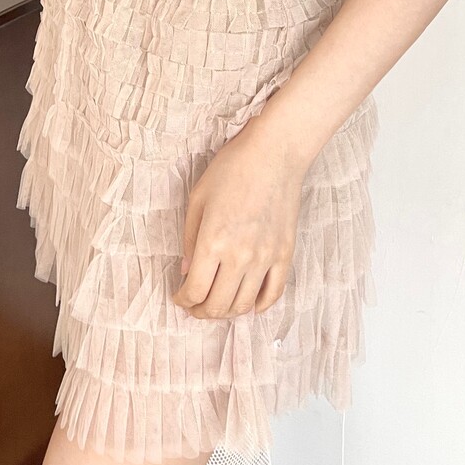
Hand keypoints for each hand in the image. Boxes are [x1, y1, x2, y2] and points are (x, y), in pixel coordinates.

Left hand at [172, 113, 304, 320]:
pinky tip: (249, 304)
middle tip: (195, 307)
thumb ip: (190, 239)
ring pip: (244, 305)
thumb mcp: (198, 199)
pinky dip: (260, 305)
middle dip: (202, 312)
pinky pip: (274, 293)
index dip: (183, 300)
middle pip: (219, 305)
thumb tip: (188, 271)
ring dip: (227, 312)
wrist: (274, 153)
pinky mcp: (285, 254)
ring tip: (218, 304)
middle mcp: (240, 256)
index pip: (195, 291)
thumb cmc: (232, 169)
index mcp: (213, 242)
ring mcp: (266, 258)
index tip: (180, 296)